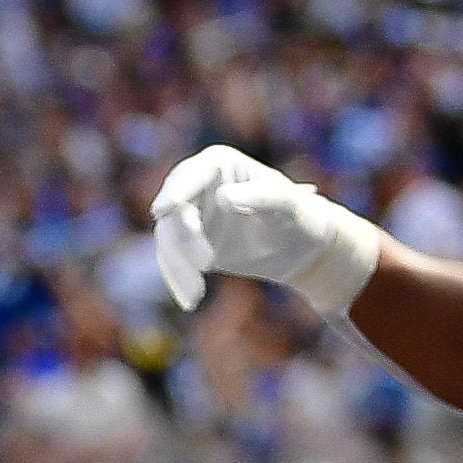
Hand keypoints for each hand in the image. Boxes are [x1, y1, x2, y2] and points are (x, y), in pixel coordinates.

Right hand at [148, 143, 381, 316]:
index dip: (175, 191)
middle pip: (174, 210)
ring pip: (168, 238)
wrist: (298, 247)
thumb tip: (222, 198)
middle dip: (183, 239)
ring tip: (196, 295)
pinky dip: (177, 278)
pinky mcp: (188, 243)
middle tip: (208, 264)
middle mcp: (197, 186)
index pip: (190, 175)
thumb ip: (260, 196)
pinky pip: (171, 259)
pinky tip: (190, 298)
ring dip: (178, 266)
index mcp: (218, 164)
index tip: (164, 210)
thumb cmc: (297, 215)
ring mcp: (190, 215)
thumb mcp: (286, 203)